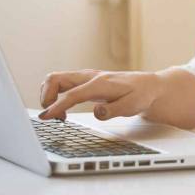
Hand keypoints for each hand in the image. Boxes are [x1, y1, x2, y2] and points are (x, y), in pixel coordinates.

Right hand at [38, 69, 163, 120]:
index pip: (73, 94)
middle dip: (46, 96)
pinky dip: (55, 96)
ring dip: (49, 96)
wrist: (148, 86)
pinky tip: (64, 111)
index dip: (57, 106)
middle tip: (51, 116)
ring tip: (59, 115)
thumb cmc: (141, 95)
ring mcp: (86, 78)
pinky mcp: (84, 82)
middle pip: (56, 78)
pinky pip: (62, 85)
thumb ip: (114, 110)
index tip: (45, 117)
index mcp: (100, 84)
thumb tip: (97, 112)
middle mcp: (90, 77)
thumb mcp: (133, 106)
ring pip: (56, 80)